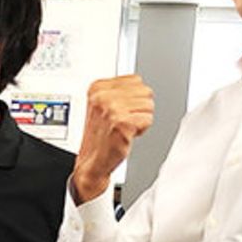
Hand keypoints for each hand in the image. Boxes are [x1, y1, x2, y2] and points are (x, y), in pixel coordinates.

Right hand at [73, 75, 153, 202]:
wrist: (92, 161)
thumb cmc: (99, 136)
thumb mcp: (102, 105)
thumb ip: (118, 90)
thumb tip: (139, 83)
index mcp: (97, 87)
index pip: (135, 80)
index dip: (134, 97)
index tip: (121, 109)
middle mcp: (103, 96)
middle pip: (145, 91)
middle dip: (139, 107)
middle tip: (124, 119)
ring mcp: (112, 109)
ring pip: (149, 105)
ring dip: (141, 118)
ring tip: (125, 126)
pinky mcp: (122, 123)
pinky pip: (148, 119)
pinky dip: (141, 129)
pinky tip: (127, 134)